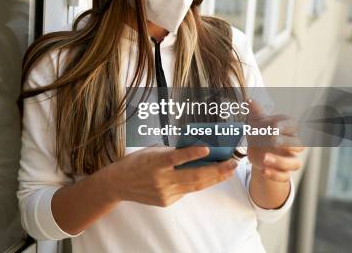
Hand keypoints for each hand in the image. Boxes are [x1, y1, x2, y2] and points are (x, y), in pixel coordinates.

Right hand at [104, 146, 236, 206]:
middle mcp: (161, 179)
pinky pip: (186, 191)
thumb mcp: (152, 151)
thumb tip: (196, 149)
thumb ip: (172, 151)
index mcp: (156, 162)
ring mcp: (165, 193)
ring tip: (229, 170)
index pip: (176, 157)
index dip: (192, 154)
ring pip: (195, 186)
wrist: (119, 184)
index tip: (208, 149)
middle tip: (233, 162)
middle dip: (217, 170)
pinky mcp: (167, 201)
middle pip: (193, 176)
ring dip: (214, 178)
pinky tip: (210, 177)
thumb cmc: (136, 162)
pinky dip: (198, 183)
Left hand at [246, 101, 304, 182]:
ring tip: (264, 158)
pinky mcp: (282, 172)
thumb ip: (255, 111)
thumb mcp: (257, 120)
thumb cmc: (260, 130)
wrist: (257, 148)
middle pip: (299, 146)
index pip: (294, 127)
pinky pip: (284, 176)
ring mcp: (289, 159)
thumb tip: (249, 100)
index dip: (286, 127)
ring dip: (281, 162)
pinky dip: (275, 175)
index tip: (274, 126)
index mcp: (288, 129)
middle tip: (271, 141)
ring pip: (295, 164)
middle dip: (286, 144)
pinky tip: (263, 170)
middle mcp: (293, 145)